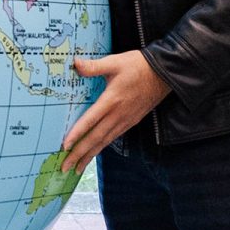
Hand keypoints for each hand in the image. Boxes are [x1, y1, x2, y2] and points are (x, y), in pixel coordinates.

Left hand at [61, 51, 171, 173]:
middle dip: (79, 154)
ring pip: (104, 141)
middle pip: (96, 138)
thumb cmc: (139, 66)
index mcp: (112, 100)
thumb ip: (93, 66)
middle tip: (65, 167)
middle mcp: (118, 114)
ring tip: (77, 167)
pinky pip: (113, 138)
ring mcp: (126, 120)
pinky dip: (101, 148)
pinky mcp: (131, 121)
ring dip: (90, 155)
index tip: (65, 146)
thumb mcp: (115, 62)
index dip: (77, 134)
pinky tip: (93, 153)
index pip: (91, 120)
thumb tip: (75, 63)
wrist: (165, 74)